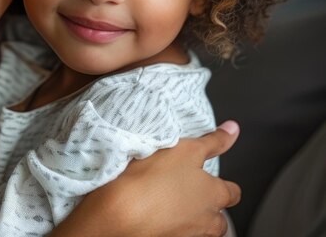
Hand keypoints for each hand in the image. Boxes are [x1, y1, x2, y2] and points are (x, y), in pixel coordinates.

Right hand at [51, 121, 240, 236]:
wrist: (123, 211)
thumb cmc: (155, 179)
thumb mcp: (187, 149)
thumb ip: (213, 141)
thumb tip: (233, 129)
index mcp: (214, 196)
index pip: (232, 193)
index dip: (223, 184)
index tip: (213, 178)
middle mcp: (206, 221)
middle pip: (218, 219)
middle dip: (208, 208)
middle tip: (188, 191)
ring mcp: (187, 235)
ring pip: (198, 229)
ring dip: (189, 217)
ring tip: (169, 202)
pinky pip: (175, 233)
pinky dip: (171, 225)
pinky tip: (155, 212)